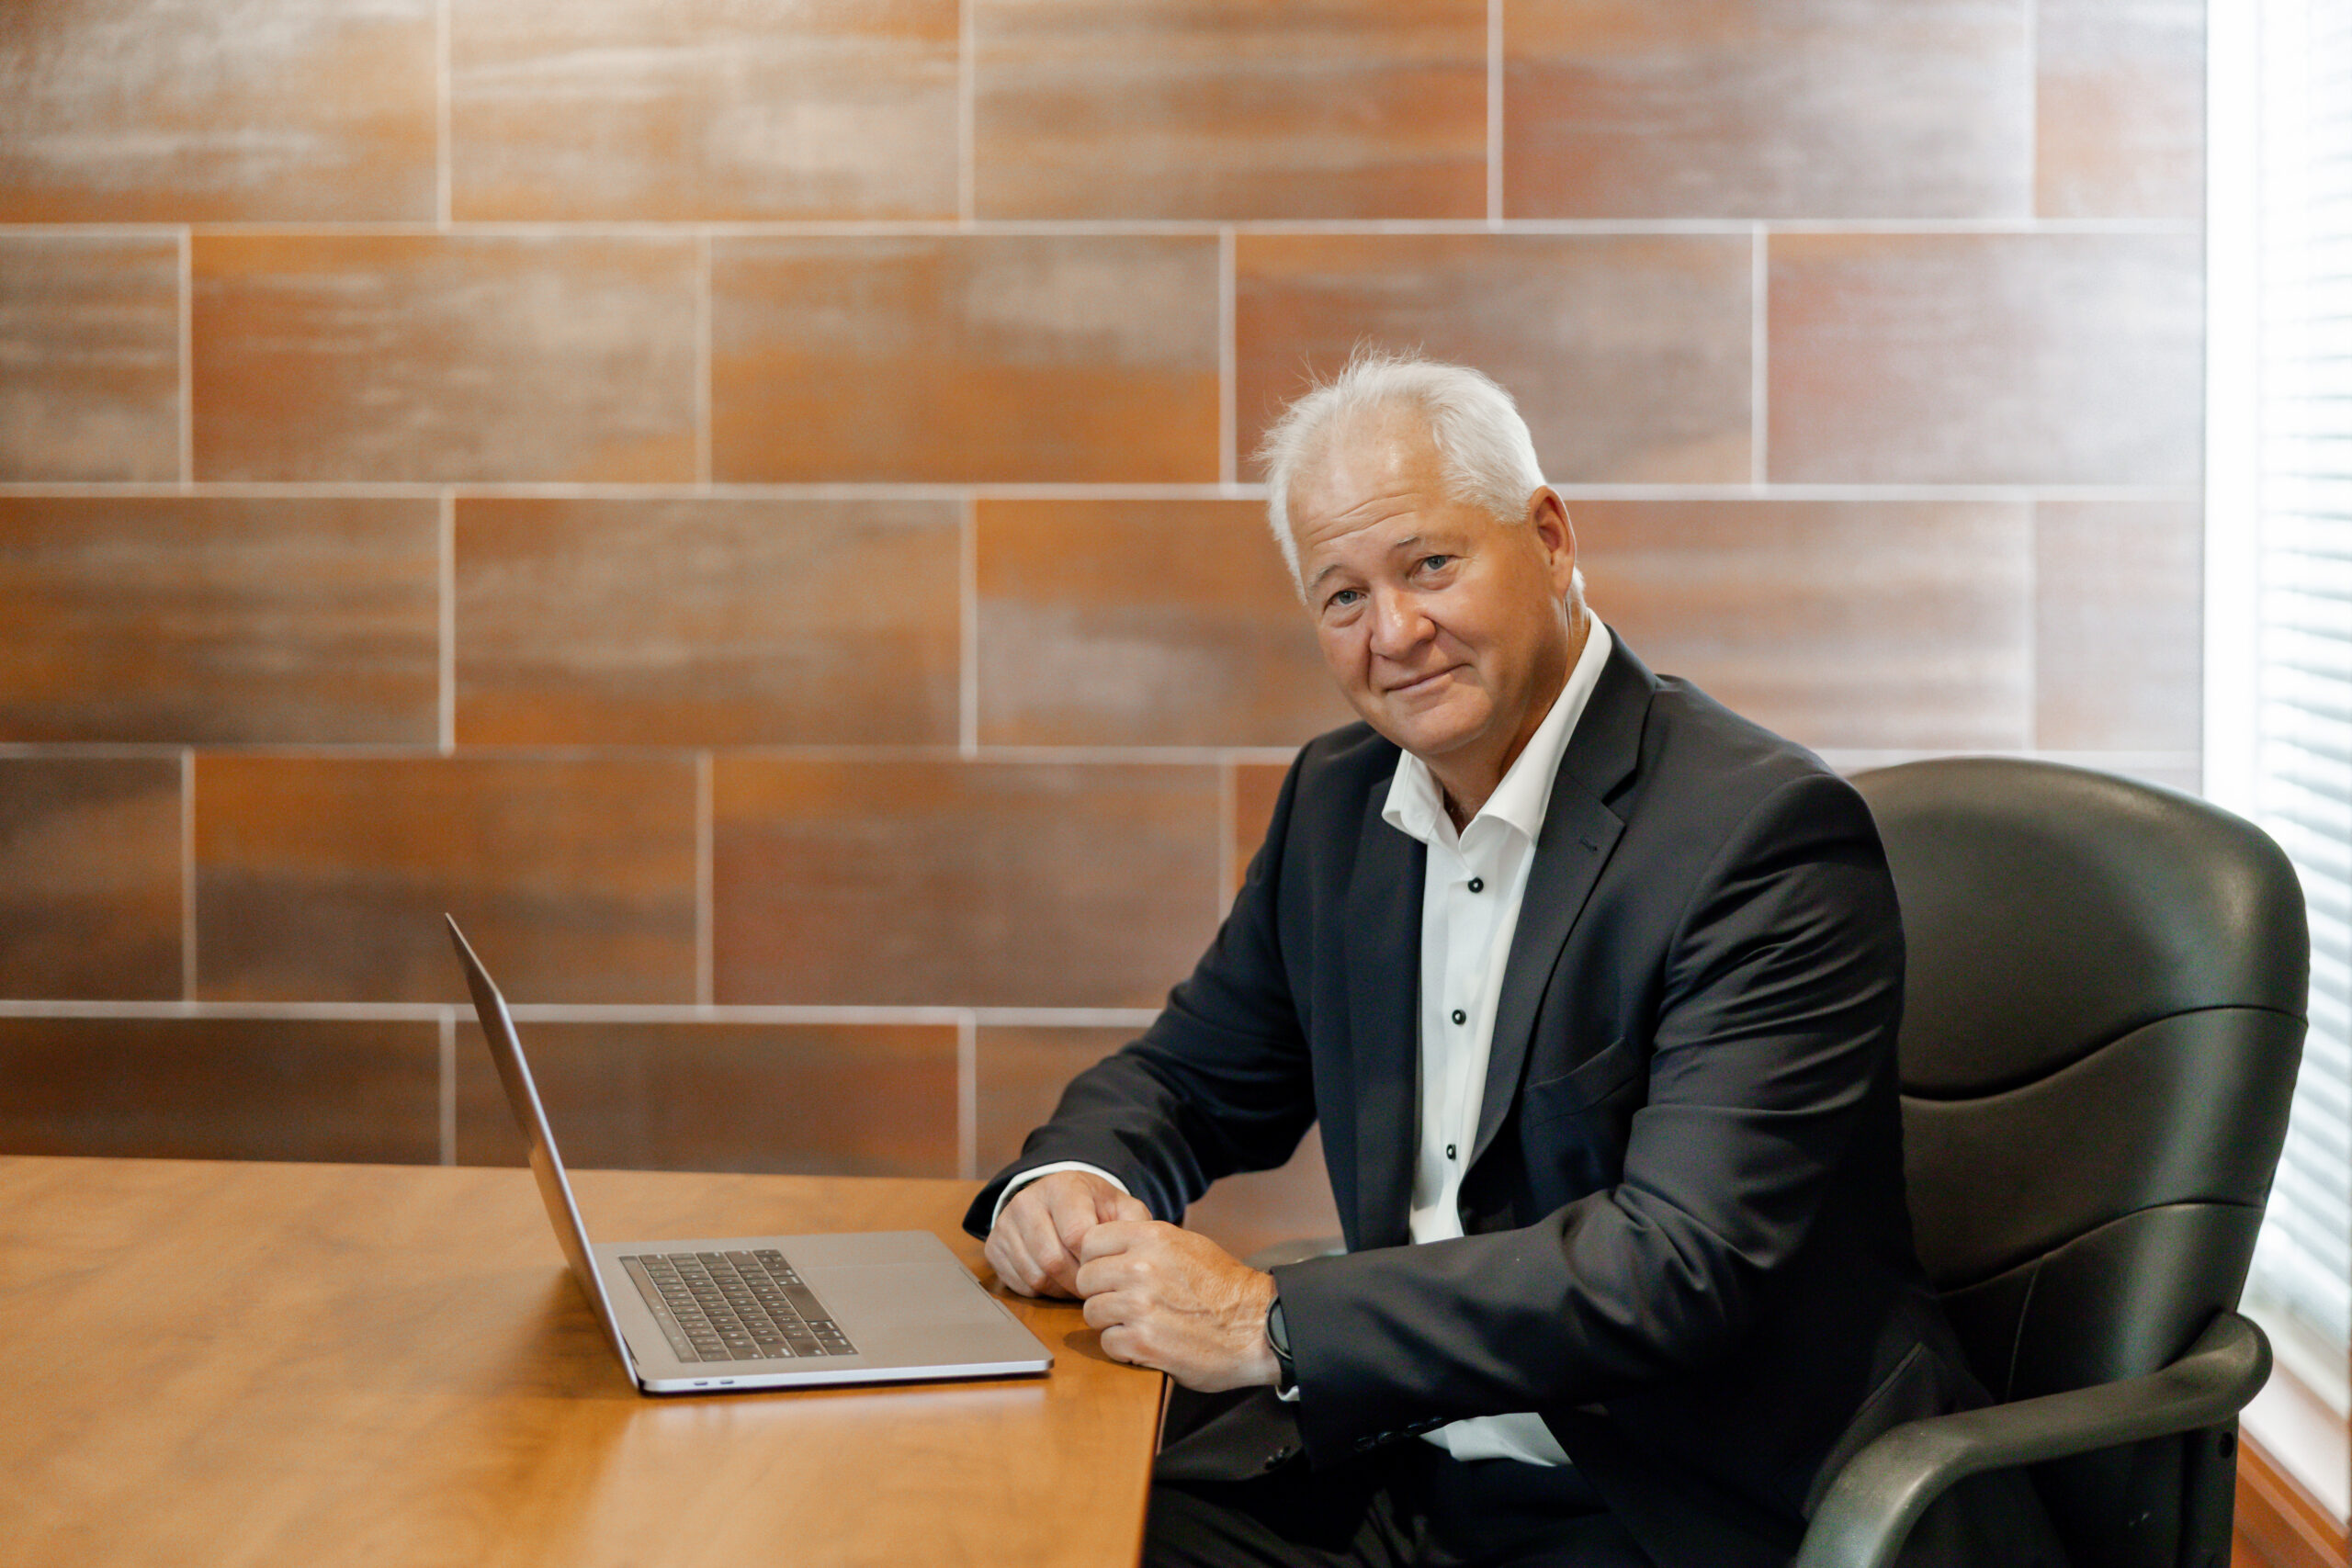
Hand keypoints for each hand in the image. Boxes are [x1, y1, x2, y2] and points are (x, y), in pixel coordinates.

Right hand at [984, 1170, 1149, 1297]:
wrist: (1057, 1198)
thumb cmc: (1093, 1207)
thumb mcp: (1120, 1206)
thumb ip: (1134, 1223)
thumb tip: (1135, 1248)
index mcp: (1062, 1186)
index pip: (1076, 1235)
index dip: (1093, 1259)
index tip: (1105, 1264)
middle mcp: (1027, 1200)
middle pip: (1052, 1260)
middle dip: (1077, 1280)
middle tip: (1092, 1284)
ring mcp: (1005, 1223)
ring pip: (1034, 1275)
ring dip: (1060, 1288)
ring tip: (1076, 1281)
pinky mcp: (994, 1246)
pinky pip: (1018, 1284)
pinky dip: (1040, 1291)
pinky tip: (1055, 1280)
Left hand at [1075, 1221, 1278, 1392]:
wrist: (1259, 1327)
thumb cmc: (1226, 1288)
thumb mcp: (1188, 1245)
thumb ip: (1148, 1242)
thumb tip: (1114, 1245)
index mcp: (1151, 1238)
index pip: (1090, 1241)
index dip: (1096, 1259)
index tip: (1109, 1273)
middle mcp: (1141, 1268)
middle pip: (1085, 1279)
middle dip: (1100, 1292)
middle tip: (1123, 1303)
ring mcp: (1139, 1306)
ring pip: (1091, 1312)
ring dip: (1111, 1321)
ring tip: (1138, 1323)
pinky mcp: (1142, 1343)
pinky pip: (1107, 1343)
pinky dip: (1124, 1348)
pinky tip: (1147, 1343)